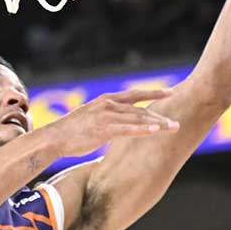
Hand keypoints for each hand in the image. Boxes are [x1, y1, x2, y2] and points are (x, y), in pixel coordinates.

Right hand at [47, 89, 179, 156]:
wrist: (54, 138)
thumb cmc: (70, 132)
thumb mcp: (89, 118)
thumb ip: (104, 118)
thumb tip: (113, 125)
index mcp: (105, 101)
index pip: (134, 94)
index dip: (153, 93)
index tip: (170, 92)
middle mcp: (108, 105)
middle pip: (140, 108)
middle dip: (160, 114)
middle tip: (176, 121)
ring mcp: (106, 116)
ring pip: (137, 118)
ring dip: (157, 123)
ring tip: (173, 127)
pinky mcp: (104, 129)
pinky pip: (128, 129)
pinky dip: (143, 130)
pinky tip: (156, 131)